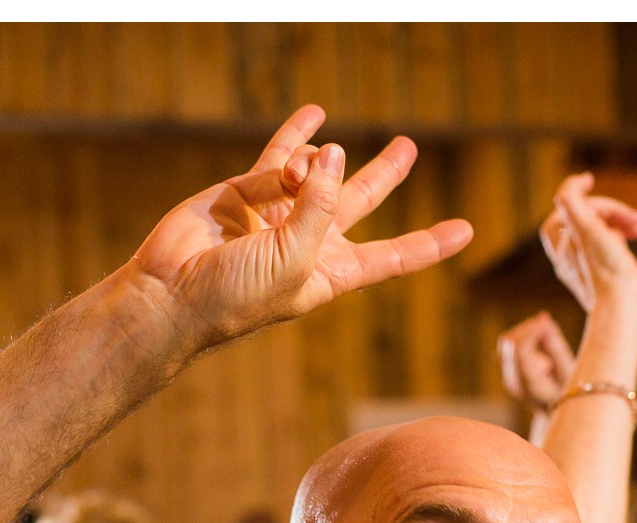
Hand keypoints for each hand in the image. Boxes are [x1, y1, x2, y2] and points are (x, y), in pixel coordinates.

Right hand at [126, 105, 472, 367]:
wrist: (172, 294)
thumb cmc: (237, 295)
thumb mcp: (295, 258)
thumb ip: (321, 205)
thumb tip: (332, 152)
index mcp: (331, 272)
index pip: (393, 256)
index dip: (429, 243)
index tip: (465, 230)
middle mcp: (310, 241)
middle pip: (360, 200)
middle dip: (384, 173)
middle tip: (406, 147)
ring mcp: (279, 214)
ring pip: (317, 171)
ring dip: (312, 164)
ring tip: (292, 177)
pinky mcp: (247, 191)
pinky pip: (280, 154)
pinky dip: (298, 133)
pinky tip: (315, 114)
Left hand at [498, 312, 575, 410]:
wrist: (564, 421)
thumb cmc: (574, 397)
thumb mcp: (572, 373)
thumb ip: (557, 348)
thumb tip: (545, 321)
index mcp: (530, 386)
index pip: (521, 351)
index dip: (533, 331)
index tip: (548, 319)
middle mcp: (514, 383)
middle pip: (508, 344)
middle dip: (527, 328)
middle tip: (547, 319)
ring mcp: (510, 379)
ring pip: (506, 343)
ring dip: (525, 330)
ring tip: (547, 326)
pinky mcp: (511, 374)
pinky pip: (510, 348)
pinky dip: (524, 337)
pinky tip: (542, 334)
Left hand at [539, 173, 636, 313]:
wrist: (621, 308)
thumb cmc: (606, 270)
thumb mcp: (587, 226)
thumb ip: (572, 199)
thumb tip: (578, 181)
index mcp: (558, 238)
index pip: (573, 204)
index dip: (589, 196)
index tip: (591, 180)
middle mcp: (566, 250)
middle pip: (587, 215)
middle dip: (612, 211)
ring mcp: (582, 262)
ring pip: (599, 227)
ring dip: (620, 220)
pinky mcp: (599, 271)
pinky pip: (607, 242)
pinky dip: (621, 234)